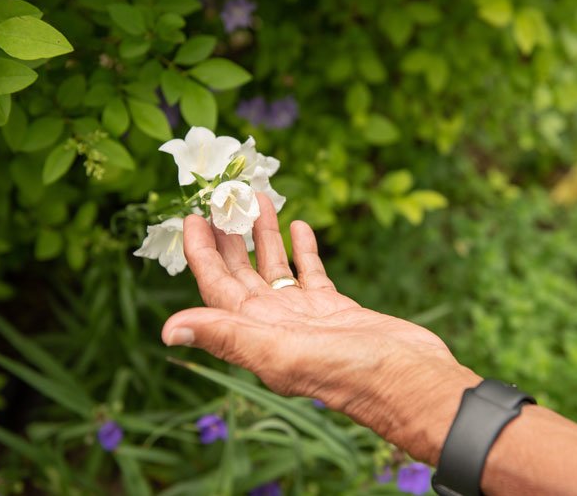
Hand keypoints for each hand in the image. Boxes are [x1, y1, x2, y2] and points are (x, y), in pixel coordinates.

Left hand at [162, 194, 480, 462]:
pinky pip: (310, 273)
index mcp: (255, 332)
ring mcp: (304, 315)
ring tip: (259, 199)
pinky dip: (302, 249)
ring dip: (264, 235)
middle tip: (223, 197)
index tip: (192, 216)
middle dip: (228, 235)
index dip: (200, 252)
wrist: (409, 380)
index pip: (215, 285)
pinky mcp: (335, 308)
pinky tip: (299, 225)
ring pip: (275, 268)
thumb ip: (227, 336)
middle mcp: (274, 324)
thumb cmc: (349, 373)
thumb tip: (167, 329)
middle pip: (240, 272)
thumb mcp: (281, 352)